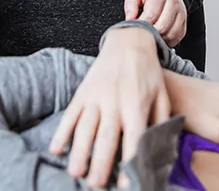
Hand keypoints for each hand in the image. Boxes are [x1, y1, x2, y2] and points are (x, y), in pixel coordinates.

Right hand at [50, 27, 170, 188]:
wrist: (130, 42)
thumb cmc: (149, 73)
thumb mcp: (162, 96)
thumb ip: (162, 122)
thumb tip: (162, 150)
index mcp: (137, 104)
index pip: (133, 138)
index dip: (130, 161)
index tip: (127, 183)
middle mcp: (115, 101)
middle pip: (106, 137)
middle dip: (100, 163)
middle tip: (95, 185)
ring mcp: (96, 96)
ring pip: (85, 128)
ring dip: (78, 152)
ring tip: (75, 173)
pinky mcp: (83, 91)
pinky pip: (70, 114)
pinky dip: (61, 132)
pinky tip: (55, 149)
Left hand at [124, 0, 187, 46]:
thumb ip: (130, 5)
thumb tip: (130, 20)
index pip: (151, 15)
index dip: (142, 25)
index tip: (135, 28)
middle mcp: (173, 2)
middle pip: (162, 26)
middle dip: (150, 33)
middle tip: (142, 33)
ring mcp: (181, 12)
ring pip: (171, 34)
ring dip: (159, 38)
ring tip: (150, 34)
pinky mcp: (184, 21)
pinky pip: (178, 36)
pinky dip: (168, 40)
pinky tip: (160, 35)